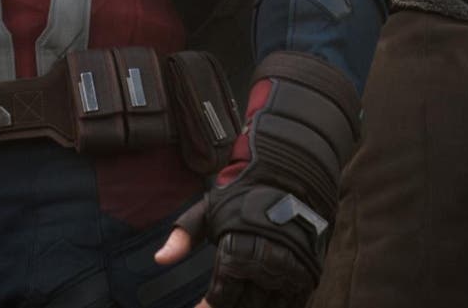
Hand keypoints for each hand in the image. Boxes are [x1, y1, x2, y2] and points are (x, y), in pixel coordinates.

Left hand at [154, 189, 322, 307]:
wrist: (293, 173)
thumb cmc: (245, 192)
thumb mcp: (210, 207)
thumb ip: (184, 235)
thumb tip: (159, 260)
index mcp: (238, 247)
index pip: (220, 296)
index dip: (208, 307)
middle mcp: (265, 262)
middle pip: (244, 305)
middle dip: (231, 306)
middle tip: (223, 300)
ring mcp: (289, 268)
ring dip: (253, 306)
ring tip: (242, 299)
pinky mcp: (308, 271)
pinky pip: (292, 303)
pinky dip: (277, 306)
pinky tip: (265, 300)